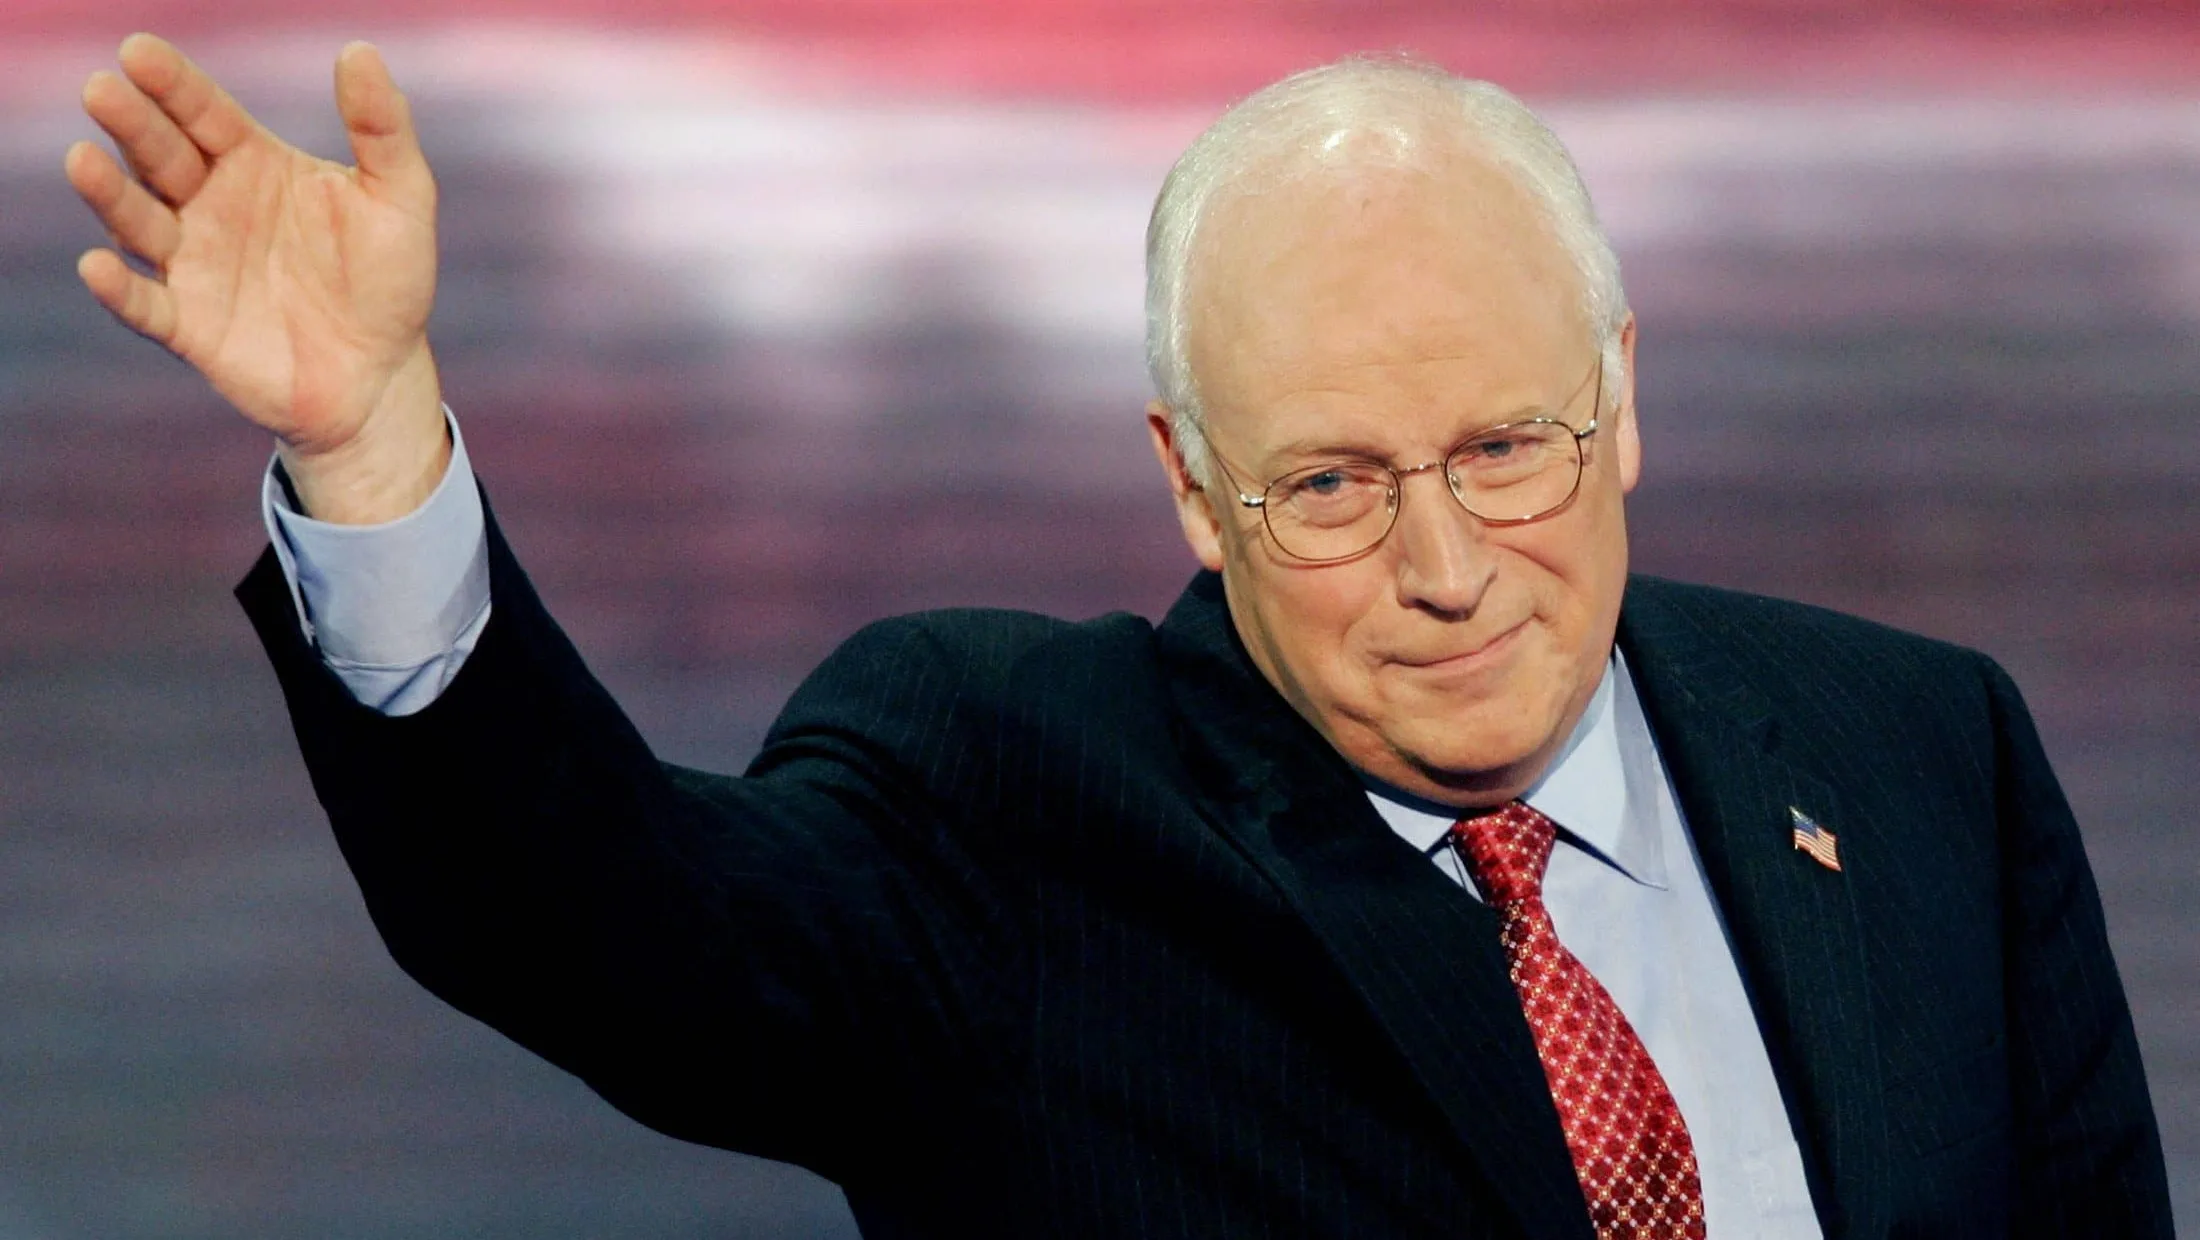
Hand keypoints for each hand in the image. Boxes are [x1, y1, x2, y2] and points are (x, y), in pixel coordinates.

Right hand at [67, 33, 448, 523]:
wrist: (381, 374)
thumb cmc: (390, 280)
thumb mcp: (401, 198)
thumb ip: (381, 128)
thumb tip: (360, 50)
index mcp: (254, 164)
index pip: (203, 113)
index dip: (173, 84)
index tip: (139, 51)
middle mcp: (211, 206)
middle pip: (160, 156)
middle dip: (131, 124)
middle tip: (103, 90)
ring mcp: (194, 265)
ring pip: (139, 221)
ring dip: (109, 193)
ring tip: (83, 160)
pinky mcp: (189, 327)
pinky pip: (145, 305)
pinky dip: (119, 289)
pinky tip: (98, 266)